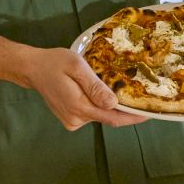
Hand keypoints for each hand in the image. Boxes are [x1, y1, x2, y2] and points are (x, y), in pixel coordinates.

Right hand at [17, 47, 146, 130]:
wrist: (33, 68)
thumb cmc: (54, 62)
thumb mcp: (76, 66)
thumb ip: (94, 86)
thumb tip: (113, 103)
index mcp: (79, 106)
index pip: (113, 118)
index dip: (133, 117)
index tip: (150, 112)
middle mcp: (76, 119)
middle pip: (108, 118)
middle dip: (124, 109)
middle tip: (139, 94)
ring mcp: (72, 121)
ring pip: (99, 116)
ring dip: (110, 105)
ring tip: (119, 88)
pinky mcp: (70, 119)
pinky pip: (91, 114)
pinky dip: (99, 105)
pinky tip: (99, 91)